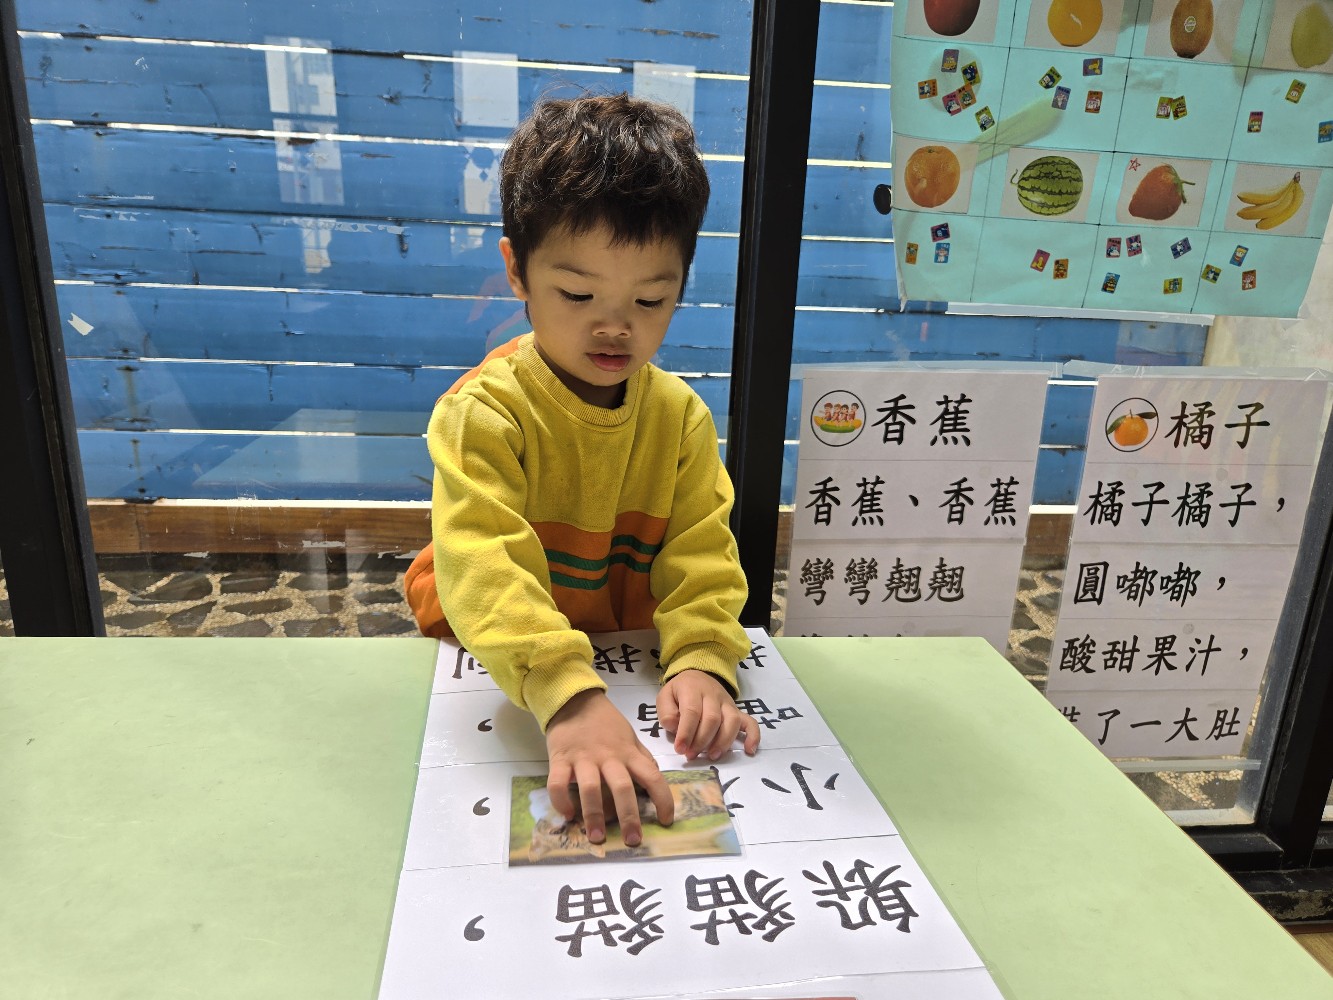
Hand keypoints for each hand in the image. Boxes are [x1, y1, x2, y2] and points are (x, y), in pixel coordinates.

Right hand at [545, 689, 674, 846]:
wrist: (574, 700)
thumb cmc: (605, 722)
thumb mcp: (629, 736)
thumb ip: (642, 757)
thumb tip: (656, 777)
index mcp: (628, 753)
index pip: (652, 777)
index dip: (663, 799)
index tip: (666, 821)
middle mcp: (608, 757)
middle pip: (622, 788)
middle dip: (629, 817)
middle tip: (633, 841)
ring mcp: (583, 758)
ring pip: (591, 788)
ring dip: (594, 815)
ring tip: (597, 837)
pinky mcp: (560, 759)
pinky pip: (557, 783)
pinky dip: (561, 801)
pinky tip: (567, 815)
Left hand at [657, 669, 759, 761]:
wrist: (697, 676)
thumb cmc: (679, 692)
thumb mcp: (665, 697)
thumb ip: (666, 712)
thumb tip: (675, 727)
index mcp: (692, 689)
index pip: (692, 711)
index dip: (686, 732)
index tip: (680, 749)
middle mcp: (713, 695)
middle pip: (712, 719)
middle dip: (701, 741)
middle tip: (691, 755)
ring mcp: (727, 703)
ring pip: (732, 721)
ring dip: (722, 742)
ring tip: (712, 756)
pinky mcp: (737, 711)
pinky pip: (750, 722)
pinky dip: (753, 736)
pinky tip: (749, 750)